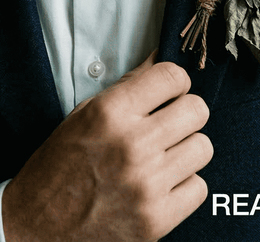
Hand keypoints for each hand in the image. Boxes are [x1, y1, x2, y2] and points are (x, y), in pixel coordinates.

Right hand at [2, 51, 212, 240]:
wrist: (34, 230)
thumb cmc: (59, 170)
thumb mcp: (83, 117)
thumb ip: (128, 87)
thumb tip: (163, 57)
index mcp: (109, 114)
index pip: (173, 76)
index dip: (175, 83)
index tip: (169, 93)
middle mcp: (131, 145)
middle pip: (197, 110)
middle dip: (185, 116)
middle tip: (167, 127)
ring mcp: (147, 184)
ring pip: (203, 147)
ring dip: (185, 152)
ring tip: (160, 160)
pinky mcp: (157, 218)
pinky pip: (199, 186)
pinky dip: (184, 187)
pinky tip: (160, 187)